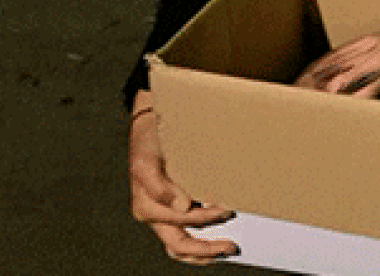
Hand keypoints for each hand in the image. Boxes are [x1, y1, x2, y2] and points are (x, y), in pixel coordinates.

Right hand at [128, 92, 238, 263]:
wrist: (149, 128)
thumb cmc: (150, 143)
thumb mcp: (148, 162)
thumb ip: (160, 187)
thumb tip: (181, 207)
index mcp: (147, 206)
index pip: (182, 220)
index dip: (206, 217)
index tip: (227, 209)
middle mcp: (154, 214)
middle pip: (179, 245)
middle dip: (206, 249)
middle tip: (232, 247)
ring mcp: (161, 216)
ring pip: (179, 246)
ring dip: (202, 253)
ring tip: (225, 250)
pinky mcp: (169, 213)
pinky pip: (181, 236)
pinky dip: (198, 245)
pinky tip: (215, 243)